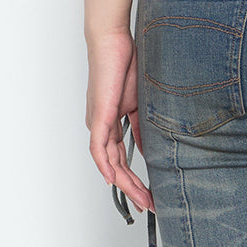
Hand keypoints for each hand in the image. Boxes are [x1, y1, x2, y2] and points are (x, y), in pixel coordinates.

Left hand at [85, 27, 153, 212]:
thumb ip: (143, 126)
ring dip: (124, 183)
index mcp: (111, 122)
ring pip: (109, 162)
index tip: (148, 193)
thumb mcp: (139, 101)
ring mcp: (98, 123)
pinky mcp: (98, 116)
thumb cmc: (126, 64)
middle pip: (115, 166)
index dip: (134, 178)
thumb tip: (149, 148)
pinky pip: (99, 148)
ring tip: (142, 198)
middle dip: (132, 188)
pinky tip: (113, 180)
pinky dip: (105, 166)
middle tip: (149, 205)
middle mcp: (101, 126)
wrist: (112, 41)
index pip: (121, 158)